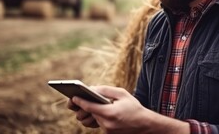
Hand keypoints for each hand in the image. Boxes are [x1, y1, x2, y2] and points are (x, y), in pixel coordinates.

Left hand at [70, 86, 189, 133]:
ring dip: (93, 112)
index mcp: (110, 113)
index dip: (80, 101)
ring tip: (94, 105)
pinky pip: (99, 123)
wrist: (144, 124)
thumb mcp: (122, 94)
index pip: (90, 107)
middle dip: (87, 105)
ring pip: (93, 119)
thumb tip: (93, 88)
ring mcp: (107, 130)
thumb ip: (106, 90)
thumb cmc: (134, 107)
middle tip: (82, 98)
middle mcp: (107, 124)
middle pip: (90, 113)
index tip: (73, 97)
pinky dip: (99, 117)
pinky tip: (103, 111)